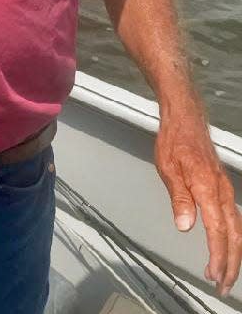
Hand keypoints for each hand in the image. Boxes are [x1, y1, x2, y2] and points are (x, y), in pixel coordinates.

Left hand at [155, 103, 241, 296]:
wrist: (185, 117)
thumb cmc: (174, 139)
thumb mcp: (168, 168)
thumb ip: (179, 198)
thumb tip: (185, 225)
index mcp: (208, 188)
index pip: (217, 230)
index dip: (218, 256)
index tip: (214, 275)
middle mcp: (222, 190)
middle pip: (234, 235)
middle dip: (230, 263)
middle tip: (222, 285)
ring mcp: (225, 188)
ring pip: (237, 228)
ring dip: (233, 254)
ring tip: (223, 273)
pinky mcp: (223, 186)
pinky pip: (234, 218)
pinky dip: (232, 237)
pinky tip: (226, 246)